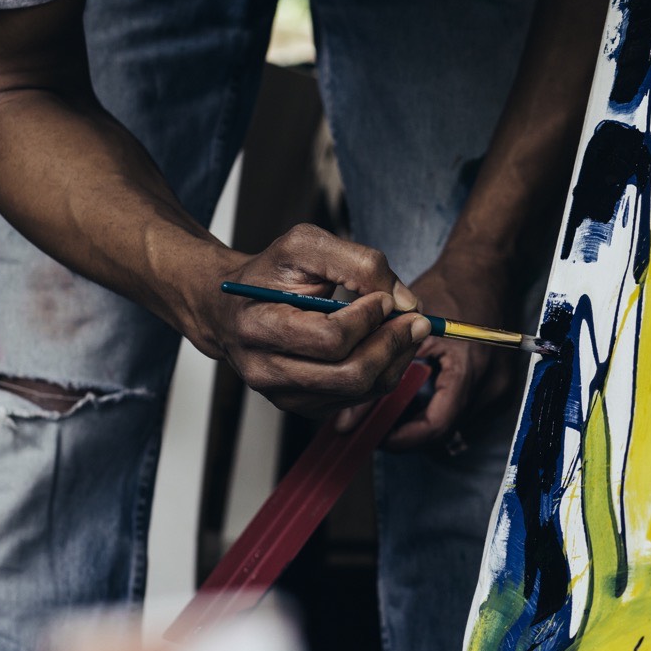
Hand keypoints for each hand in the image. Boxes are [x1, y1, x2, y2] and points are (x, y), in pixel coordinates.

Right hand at [201, 224, 429, 417]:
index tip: (384, 298)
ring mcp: (286, 395)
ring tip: (405, 328)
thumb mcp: (304, 246)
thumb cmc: (269, 274)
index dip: (368, 318)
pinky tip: (384, 345)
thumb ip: (357, 262)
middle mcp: (267, 371)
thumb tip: (404, 300)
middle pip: (350, 373)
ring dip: (396, 358)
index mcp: (259, 328)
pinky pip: (359, 397)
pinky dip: (384, 370)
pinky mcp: (305, 405)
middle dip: (393, 343)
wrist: (234, 309)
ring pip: (361, 389)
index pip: (330, 338)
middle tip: (416, 319)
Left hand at [336, 247, 523, 451]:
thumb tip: (345, 417)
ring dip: (422, 418)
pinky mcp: (499, 383)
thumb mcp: (403, 326)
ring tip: (391, 405)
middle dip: (408, 429)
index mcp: (468, 370)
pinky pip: (465, 408)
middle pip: (444, 429)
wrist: (486, 267)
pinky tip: (416, 392)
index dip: (402, 438)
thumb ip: (373, 372)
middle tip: (376, 422)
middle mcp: (490, 385)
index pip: (435, 427)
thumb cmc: (449, 287)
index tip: (376, 436)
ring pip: (453, 421)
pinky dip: (438, 405)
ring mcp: (499, 386)